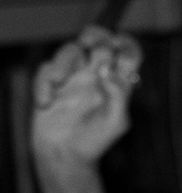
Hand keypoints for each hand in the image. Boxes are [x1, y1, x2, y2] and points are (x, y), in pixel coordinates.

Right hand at [31, 26, 142, 168]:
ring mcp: (74, 77)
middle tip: (89, 43)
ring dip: (63, 61)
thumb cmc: (96, 141)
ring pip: (70, 51)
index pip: (127, 55)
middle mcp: (97, 75)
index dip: (126, 44)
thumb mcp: (117, 121)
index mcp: (117, 83)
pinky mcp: (52, 84)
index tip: (118, 46)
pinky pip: (45, 71)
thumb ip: (119, 95)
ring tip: (57, 82)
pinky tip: (45, 103)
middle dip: (95, 35)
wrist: (67, 157)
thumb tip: (109, 71)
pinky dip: (43, 83)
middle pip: (99, 42)